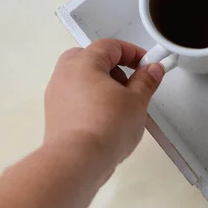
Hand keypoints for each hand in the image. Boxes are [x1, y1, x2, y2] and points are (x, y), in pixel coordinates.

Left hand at [44, 39, 164, 167]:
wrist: (78, 161)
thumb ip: (146, 80)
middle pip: (91, 58)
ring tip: (122, 105)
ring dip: (103, 84)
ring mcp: (56, 94)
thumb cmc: (106, 126)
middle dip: (115, 67)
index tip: (148, 66)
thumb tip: (152, 69)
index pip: (111, 46)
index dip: (134, 53)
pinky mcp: (55, 114)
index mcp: (84, 62)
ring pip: (82, 78)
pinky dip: (92, 100)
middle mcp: (65, 74)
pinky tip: (107, 118)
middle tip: (132, 83)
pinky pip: (76, 97)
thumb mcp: (137, 100)